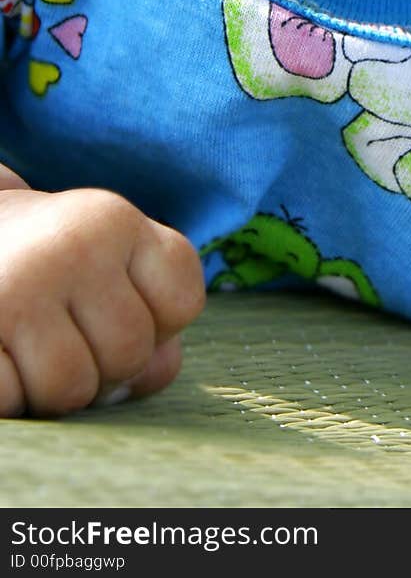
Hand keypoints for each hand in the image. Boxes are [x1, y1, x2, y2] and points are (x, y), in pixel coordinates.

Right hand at [0, 176, 205, 416]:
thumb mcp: (106, 261)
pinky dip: (11, 394)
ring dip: (54, 387)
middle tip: (68, 331)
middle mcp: (72, 248)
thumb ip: (149, 314)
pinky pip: (13, 400)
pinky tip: (4, 354)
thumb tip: (155, 372)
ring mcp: (19, 290)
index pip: (183, 302)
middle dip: (105, 364)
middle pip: (131, 353)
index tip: (119, 303)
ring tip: (33, 345)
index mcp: (115, 221)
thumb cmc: (47, 259)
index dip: (160, 323)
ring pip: (72, 389)